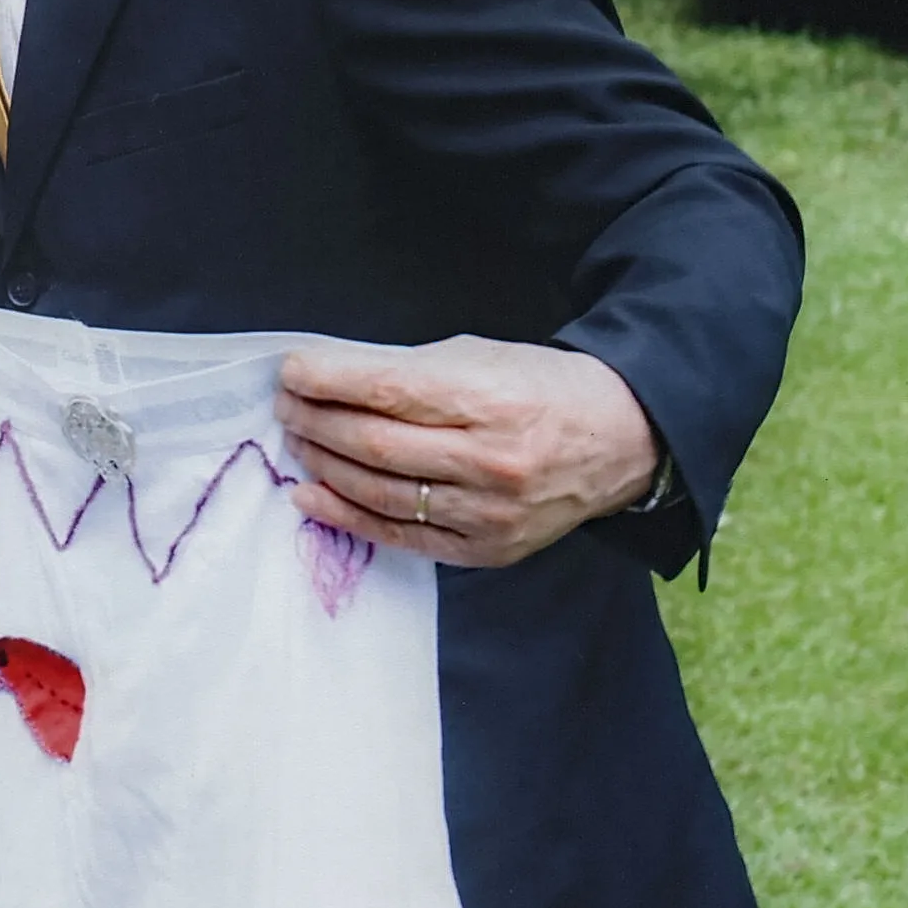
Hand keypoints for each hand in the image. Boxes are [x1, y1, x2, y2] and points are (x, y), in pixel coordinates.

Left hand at [275, 335, 657, 567]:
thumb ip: (409, 371)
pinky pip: (402, 535)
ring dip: (324, 465)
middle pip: (375, 444)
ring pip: (381, 492)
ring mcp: (490, 512)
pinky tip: (312, 495)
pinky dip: (348, 515)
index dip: (328, 381)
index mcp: (490, 400)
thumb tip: (329, 377)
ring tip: (297, 442)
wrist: (621, 440)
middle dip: (316, 421)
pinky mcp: (488, 549)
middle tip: (286, 407)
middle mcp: (491, 460)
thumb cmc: (542, 389)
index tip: (290, 371)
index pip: (387, 391)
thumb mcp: (481, 358)